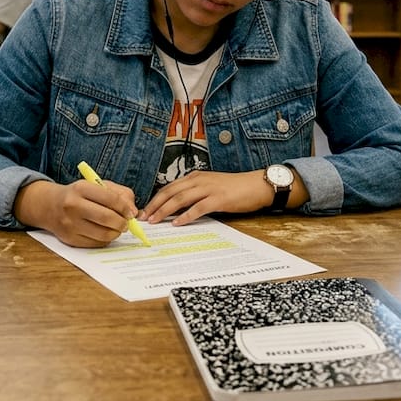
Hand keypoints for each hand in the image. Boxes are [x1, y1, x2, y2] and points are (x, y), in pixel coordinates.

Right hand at [14, 178, 135, 247]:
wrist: (50, 205)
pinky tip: (104, 232)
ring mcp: (70, 224)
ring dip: (115, 233)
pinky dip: (105, 240)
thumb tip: (134, 212)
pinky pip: (96, 243)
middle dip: (122, 223)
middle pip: (107, 218)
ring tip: (116, 228)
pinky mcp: (69, 239)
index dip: (125, 208)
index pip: (111, 199)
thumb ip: (119, 194)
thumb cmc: (79, 195)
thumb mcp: (97, 186)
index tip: (131, 213)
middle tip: (126, 223)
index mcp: (81, 188)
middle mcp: (73, 205)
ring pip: (103, 234)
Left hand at [141, 170, 271, 226]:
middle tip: (144, 217)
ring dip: (165, 210)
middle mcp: (199, 180)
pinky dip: (186, 216)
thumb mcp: (210, 187)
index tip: (145, 211)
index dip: (155, 199)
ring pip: (180, 198)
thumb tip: (177, 209)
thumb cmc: (234, 189)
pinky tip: (178, 223)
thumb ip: (195, 194)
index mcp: (195, 177)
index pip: (169, 187)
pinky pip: (198, 208)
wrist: (257, 185)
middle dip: (154, 205)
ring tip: (155, 221)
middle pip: (170, 192)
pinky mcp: (219, 199)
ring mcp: (209, 188)